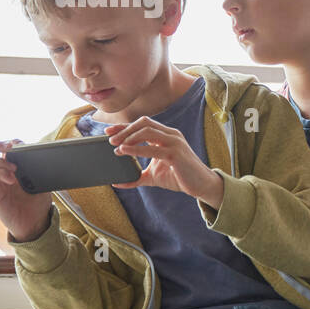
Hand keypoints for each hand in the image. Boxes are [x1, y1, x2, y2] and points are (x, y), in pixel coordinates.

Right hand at [0, 139, 52, 242]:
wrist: (36, 223)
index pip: (0, 150)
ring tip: (14, 167)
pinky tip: (12, 179)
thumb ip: (36, 168)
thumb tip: (37, 153)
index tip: (19, 143)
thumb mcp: (40, 182)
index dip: (8, 143)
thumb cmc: (37, 202)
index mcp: (8, 169)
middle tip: (9, 147)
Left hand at [103, 118, 223, 207]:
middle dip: (124, 129)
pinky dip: (136, 148)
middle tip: (110, 140)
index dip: (124, 126)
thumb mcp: (153, 175)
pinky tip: (124, 151)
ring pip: (147, 131)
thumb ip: (137, 176)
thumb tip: (117, 182)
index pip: (142, 125)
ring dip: (128, 137)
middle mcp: (171, 135)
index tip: (108, 132)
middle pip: (143, 123)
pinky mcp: (176, 154)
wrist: (201, 185)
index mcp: (166, 136)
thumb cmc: (179, 177)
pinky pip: (153, 148)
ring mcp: (174, 142)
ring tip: (116, 147)